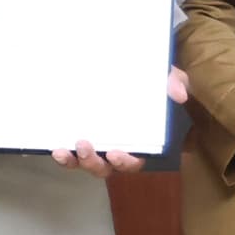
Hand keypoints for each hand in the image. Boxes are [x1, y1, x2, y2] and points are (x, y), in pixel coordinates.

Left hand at [52, 68, 187, 178]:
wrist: (125, 66)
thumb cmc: (149, 78)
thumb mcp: (164, 76)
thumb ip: (173, 82)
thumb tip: (178, 94)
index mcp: (140, 140)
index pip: (135, 161)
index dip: (126, 162)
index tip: (115, 154)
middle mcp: (117, 147)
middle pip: (107, 168)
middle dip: (95, 163)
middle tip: (84, 146)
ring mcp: (98, 144)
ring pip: (87, 164)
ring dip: (75, 162)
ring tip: (64, 151)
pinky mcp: (80, 137)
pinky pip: (72, 154)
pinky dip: (64, 156)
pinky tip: (55, 148)